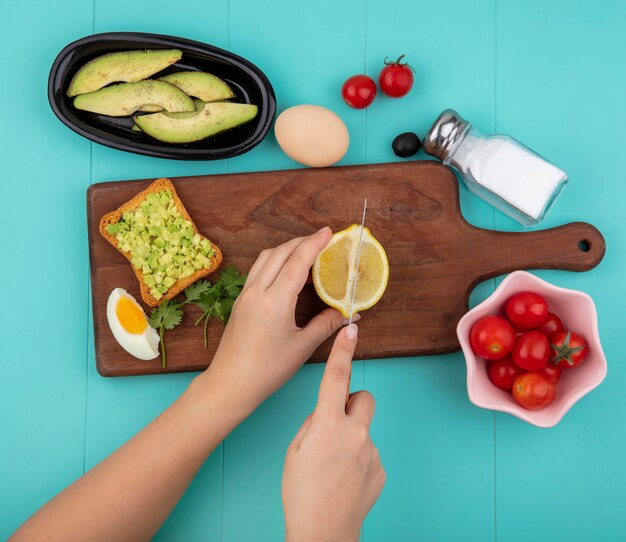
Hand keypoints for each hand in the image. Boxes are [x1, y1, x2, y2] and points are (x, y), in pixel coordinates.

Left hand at [203, 227, 351, 416]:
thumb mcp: (302, 347)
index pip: (297, 262)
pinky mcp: (241, 300)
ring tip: (307, 253)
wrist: (230, 383)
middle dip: (302, 241)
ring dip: (287, 249)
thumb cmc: (267, 370)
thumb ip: (326, 325)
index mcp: (274, 302)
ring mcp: (246, 294)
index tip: (328, 232)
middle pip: (280, 252)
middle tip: (323, 241)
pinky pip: (259, 269)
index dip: (314, 244)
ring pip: (266, 257)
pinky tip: (288, 272)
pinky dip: (275, 261)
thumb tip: (350, 313)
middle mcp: (257, 291)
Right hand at [282, 324, 384, 541]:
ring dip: (351, 438)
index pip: (336, 377)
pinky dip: (358, 460)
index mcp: (327, 424)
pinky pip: (369, 453)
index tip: (351, 330)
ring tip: (334, 466)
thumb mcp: (295, 450)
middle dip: (352, 402)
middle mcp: (355, 433)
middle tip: (335, 423)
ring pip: (363, 430)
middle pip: (363, 397)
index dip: (343, 350)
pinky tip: (345, 480)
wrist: (323, 532)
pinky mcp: (380, 469)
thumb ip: (313, 424)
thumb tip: (326, 415)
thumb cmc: (301, 493)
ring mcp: (371, 451)